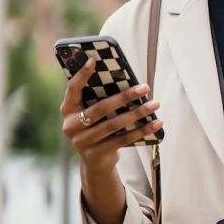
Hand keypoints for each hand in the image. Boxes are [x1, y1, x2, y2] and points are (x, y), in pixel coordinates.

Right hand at [60, 56, 162, 172]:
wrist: (95, 163)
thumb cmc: (97, 129)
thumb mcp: (93, 115)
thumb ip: (100, 100)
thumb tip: (127, 81)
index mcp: (67, 110)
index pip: (72, 89)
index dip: (82, 75)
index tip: (94, 60)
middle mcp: (70, 125)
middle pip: (100, 108)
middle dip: (125, 97)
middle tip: (145, 87)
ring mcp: (82, 141)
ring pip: (114, 124)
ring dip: (137, 113)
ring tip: (154, 104)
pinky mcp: (96, 154)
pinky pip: (123, 139)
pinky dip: (141, 130)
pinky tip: (156, 123)